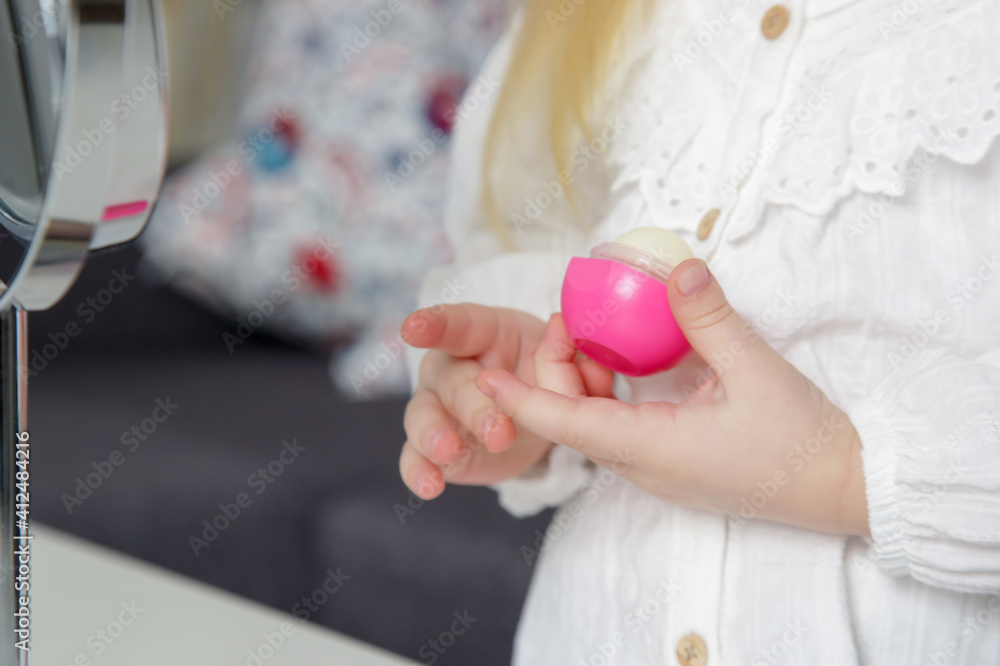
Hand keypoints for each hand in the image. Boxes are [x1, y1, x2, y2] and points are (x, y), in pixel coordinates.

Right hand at [399, 304, 614, 499]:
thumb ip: (561, 350)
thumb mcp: (558, 354)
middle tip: (499, 431)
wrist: (537, 411)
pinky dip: (420, 471)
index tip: (414, 330)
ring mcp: (436, 407)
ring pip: (423, 417)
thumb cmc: (541, 366)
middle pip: (453, 382)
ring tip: (448, 450)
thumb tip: (564, 332)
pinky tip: (430, 485)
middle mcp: (449, 368)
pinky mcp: (436, 449)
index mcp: (479, 334)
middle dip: (474, 406)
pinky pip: (416, 458)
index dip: (435, 325)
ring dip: (435, 435)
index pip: (457, 324)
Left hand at [475, 259, 870, 535]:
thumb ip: (711, 318)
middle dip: (555, 369)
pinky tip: (627, 361)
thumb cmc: (801, 440)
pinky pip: (621, 429)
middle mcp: (643, 466)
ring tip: (594, 329)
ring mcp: (657, 470)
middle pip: (573, 420)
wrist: (841, 489)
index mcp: (651, 449)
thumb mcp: (757, 370)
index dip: (521, 397)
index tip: (484, 375)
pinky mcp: (673, 465)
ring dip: (583, 380)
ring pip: (595, 425)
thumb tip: (678, 267)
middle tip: (569, 314)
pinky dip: (609, 393)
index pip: (566, 424)